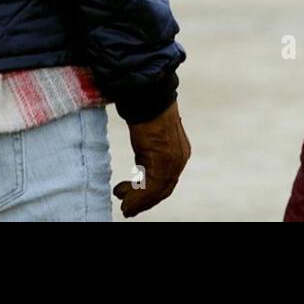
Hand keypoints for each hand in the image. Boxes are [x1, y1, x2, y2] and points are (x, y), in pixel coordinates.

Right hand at [112, 99, 190, 217]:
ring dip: (138, 202)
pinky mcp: (163, 161)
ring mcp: (173, 161)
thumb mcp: (150, 137)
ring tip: (124, 206)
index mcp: (179, 151)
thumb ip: (149, 152)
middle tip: (128, 209)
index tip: (136, 200)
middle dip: (145, 201)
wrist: (149, 95)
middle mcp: (180, 158)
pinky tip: (123, 198)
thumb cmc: (146, 110)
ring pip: (156, 191)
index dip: (151, 194)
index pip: (167, 181)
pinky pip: (150, 188)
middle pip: (163, 189)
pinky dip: (136, 197)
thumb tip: (142, 163)